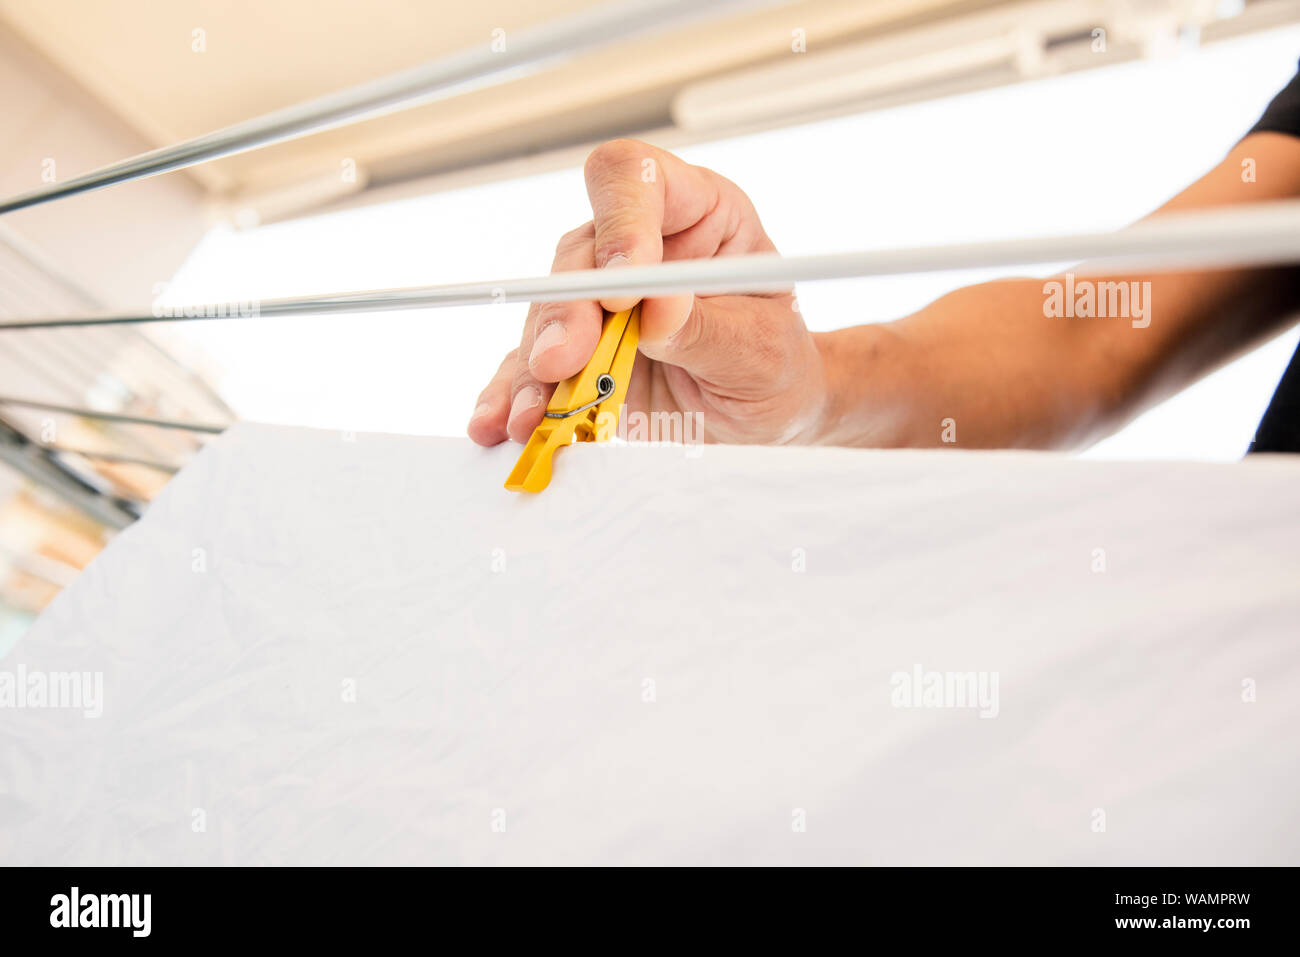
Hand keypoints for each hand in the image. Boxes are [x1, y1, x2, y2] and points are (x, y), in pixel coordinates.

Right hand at [466, 139, 829, 446]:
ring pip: (546, 316)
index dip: (621, 222)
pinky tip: (503, 421)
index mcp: (695, 214)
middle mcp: (638, 247)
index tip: (623, 287)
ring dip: (534, 369)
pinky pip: (530, 369)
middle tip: (562, 362)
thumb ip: (708, 327)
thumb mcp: (762, 351)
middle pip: (578, 255)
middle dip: (565, 313)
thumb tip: (656, 309)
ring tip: (534, 415)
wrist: (766, 420)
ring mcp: (598, 302)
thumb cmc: (776, 369)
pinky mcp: (575, 356)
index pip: (638, 180)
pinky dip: (513, 397)